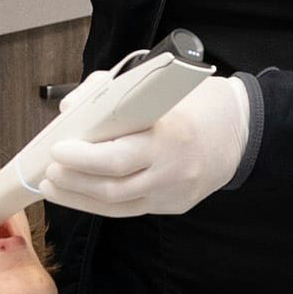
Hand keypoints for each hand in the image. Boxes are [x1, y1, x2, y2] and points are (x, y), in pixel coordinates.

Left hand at [40, 73, 249, 219]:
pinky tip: (81, 194)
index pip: (118, 157)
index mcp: (171, 136)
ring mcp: (174, 193)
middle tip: (50, 170)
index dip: (82, 158)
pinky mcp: (174, 205)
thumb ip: (109, 91)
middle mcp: (173, 170)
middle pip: (113, 187)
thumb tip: (72, 109)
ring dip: (80, 197)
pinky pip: (130, 209)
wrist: (242, 131)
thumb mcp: (159, 84)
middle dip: (74, 181)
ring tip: (56, 185)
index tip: (58, 149)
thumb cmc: (198, 102)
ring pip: (118, 205)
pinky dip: (101, 203)